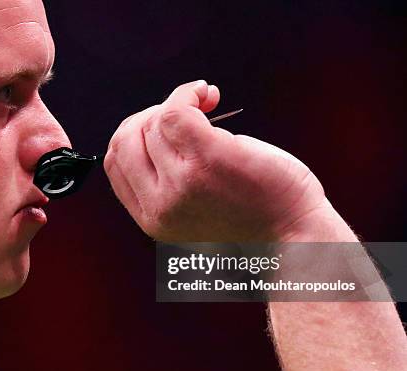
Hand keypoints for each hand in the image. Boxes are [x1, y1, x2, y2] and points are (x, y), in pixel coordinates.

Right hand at [103, 80, 329, 241]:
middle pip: (127, 139)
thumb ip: (167, 183)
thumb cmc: (256, 218)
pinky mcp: (208, 159)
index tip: (158, 125)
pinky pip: (176, 111)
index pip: (116, 163)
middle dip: (148, 115)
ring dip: (177, 101)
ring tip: (204, 100)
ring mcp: (182, 183)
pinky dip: (187, 93)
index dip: (133, 135)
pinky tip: (207, 94)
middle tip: (182, 111)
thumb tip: (155, 129)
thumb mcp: (194, 212)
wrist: (296, 236)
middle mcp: (160, 205)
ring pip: (152, 123)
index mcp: (153, 219)